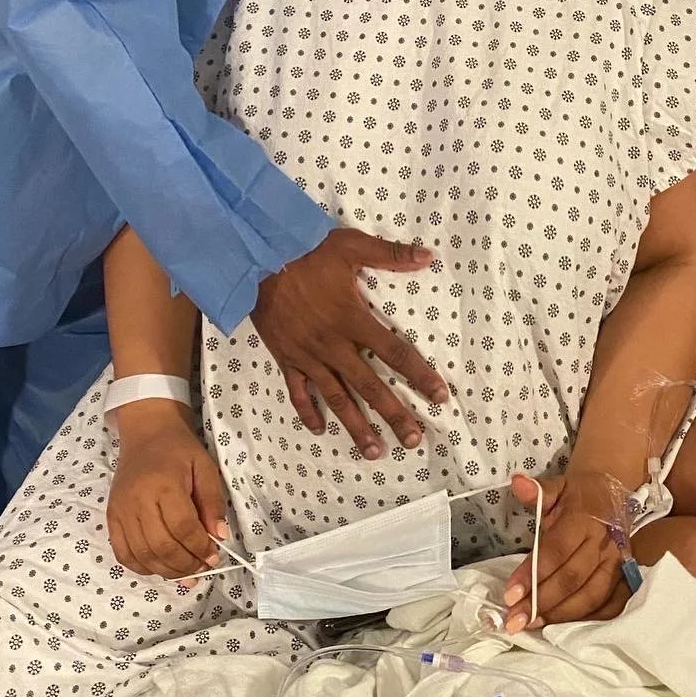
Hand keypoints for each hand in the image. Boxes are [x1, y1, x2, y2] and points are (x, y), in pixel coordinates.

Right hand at [107, 401, 228, 578]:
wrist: (146, 433)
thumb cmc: (180, 449)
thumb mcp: (205, 468)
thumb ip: (213, 502)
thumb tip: (219, 537)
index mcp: (164, 485)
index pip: (182, 527)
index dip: (200, 548)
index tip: (214, 557)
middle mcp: (138, 501)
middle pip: (161, 546)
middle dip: (185, 564)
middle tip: (201, 569)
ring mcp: (120, 511)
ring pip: (142, 555)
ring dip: (166, 571)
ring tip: (185, 574)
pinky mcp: (111, 517)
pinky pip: (123, 554)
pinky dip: (142, 567)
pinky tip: (160, 567)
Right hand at [251, 227, 448, 459]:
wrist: (257, 259)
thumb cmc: (307, 252)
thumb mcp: (351, 245)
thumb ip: (390, 254)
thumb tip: (426, 256)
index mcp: (353, 319)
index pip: (395, 353)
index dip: (419, 375)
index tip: (439, 397)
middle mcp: (334, 345)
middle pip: (370, 386)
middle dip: (393, 414)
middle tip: (413, 439)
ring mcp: (309, 356)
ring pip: (337, 398)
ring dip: (356, 426)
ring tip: (374, 451)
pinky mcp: (286, 359)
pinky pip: (298, 393)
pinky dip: (309, 412)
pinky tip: (319, 430)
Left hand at [501, 471, 630, 633]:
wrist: (613, 493)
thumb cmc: (579, 495)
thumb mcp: (557, 486)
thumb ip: (538, 491)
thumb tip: (517, 483)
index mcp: (584, 519)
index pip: (555, 551)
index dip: (532, 574)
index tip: (509, 594)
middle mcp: (603, 544)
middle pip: (572, 579)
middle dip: (541, 602)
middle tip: (514, 619)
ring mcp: (617, 562)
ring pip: (591, 596)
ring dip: (561, 614)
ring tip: (532, 624)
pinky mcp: (625, 575)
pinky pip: (610, 604)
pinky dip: (587, 619)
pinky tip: (564, 626)